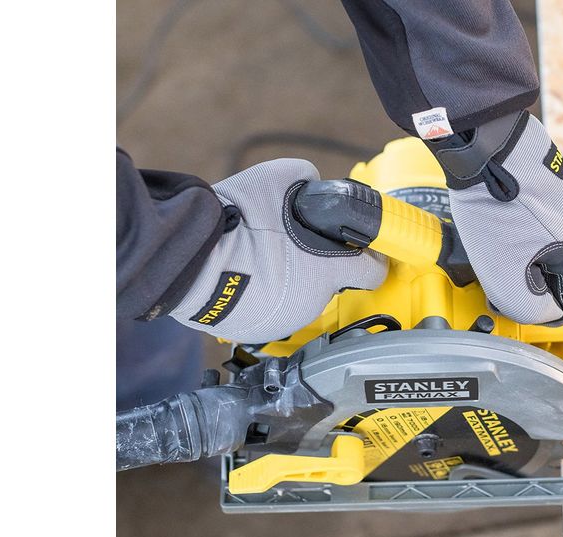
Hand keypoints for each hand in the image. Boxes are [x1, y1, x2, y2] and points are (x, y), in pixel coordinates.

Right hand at [169, 159, 387, 342]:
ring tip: (259, 260)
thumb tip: (310, 181)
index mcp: (325, 271)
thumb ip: (304, 178)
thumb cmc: (235, 223)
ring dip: (287, 281)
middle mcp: (311, 302)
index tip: (362, 253)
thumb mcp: (276, 179)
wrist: (190, 259)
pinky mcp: (256, 332)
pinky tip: (243, 278)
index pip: (372, 272)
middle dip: (315, 265)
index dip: (369, 259)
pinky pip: (269, 311)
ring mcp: (284, 321)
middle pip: (328, 282)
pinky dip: (261, 296)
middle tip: (289, 246)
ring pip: (297, 298)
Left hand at [425, 111, 562, 324]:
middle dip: (529, 274)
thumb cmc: (499, 210)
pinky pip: (549, 218)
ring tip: (501, 230)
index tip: (508, 289)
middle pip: (560, 273)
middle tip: (499, 258)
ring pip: (554, 245)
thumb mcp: (507, 277)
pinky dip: (528, 222)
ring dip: (528, 247)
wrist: (489, 147)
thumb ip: (531, 310)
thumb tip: (543, 312)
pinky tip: (507, 211)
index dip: (534, 303)